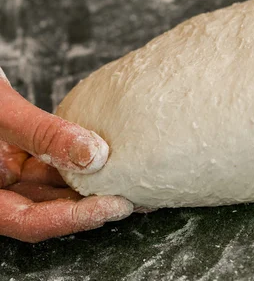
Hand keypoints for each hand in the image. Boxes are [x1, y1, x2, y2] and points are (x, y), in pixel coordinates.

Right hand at [0, 68, 132, 242]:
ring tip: (134, 180)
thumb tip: (96, 154)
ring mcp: (9, 173)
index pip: (30, 221)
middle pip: (48, 209)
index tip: (115, 207)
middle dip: (93, 206)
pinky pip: (55, 163)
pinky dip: (82, 160)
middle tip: (138, 198)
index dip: (74, 218)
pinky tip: (112, 156)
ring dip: (93, 184)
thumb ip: (43, 134)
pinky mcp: (22, 154)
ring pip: (55, 187)